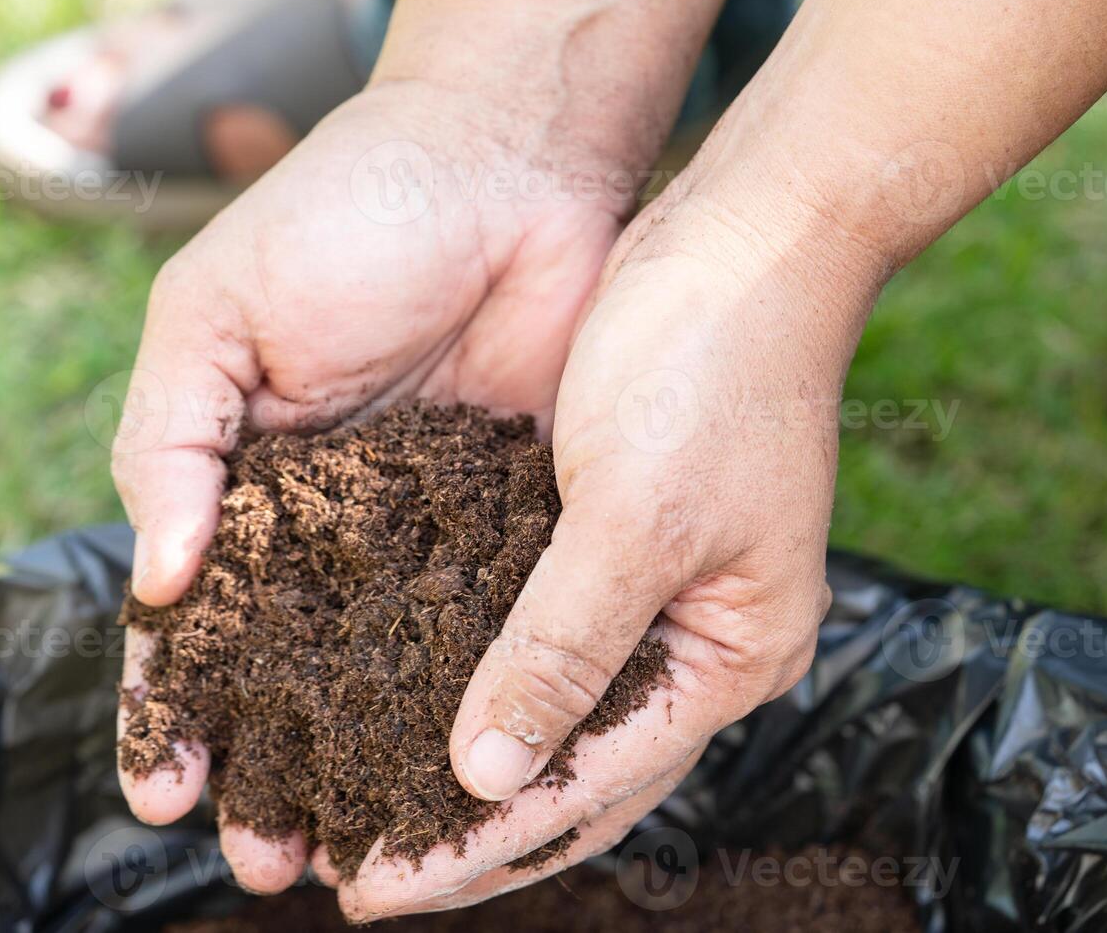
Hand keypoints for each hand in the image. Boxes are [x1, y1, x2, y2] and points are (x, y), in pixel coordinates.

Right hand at [112, 82, 632, 890]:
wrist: (505, 160)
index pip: (188, 621)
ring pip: (382, 673)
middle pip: (285, 672)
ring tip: (358, 852)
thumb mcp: (214, 315)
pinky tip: (464, 768)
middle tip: (264, 861)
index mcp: (236, 477)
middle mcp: (326, 521)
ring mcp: (420, 528)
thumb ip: (169, 443)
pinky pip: (484, 624)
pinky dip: (470, 698)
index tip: (166, 791)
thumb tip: (160, 581)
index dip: (171, 708)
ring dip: (365, 763)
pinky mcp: (511, 520)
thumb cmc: (342, 217)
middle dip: (269, 767)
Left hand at [340, 192, 885, 919]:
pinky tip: (401, 688)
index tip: (374, 887)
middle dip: (465, 828)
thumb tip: (486, 775)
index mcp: (728, 656)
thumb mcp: (635, 518)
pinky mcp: (613, 536)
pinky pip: (534, 632)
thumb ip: (561, 650)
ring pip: (549, 712)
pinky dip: (475, 672)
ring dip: (464, 761)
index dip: (476, 847)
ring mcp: (659, 590)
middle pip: (571, 773)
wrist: (748, 237)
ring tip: (369, 802)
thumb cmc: (711, 366)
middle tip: (358, 872)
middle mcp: (697, 641)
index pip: (587, 790)